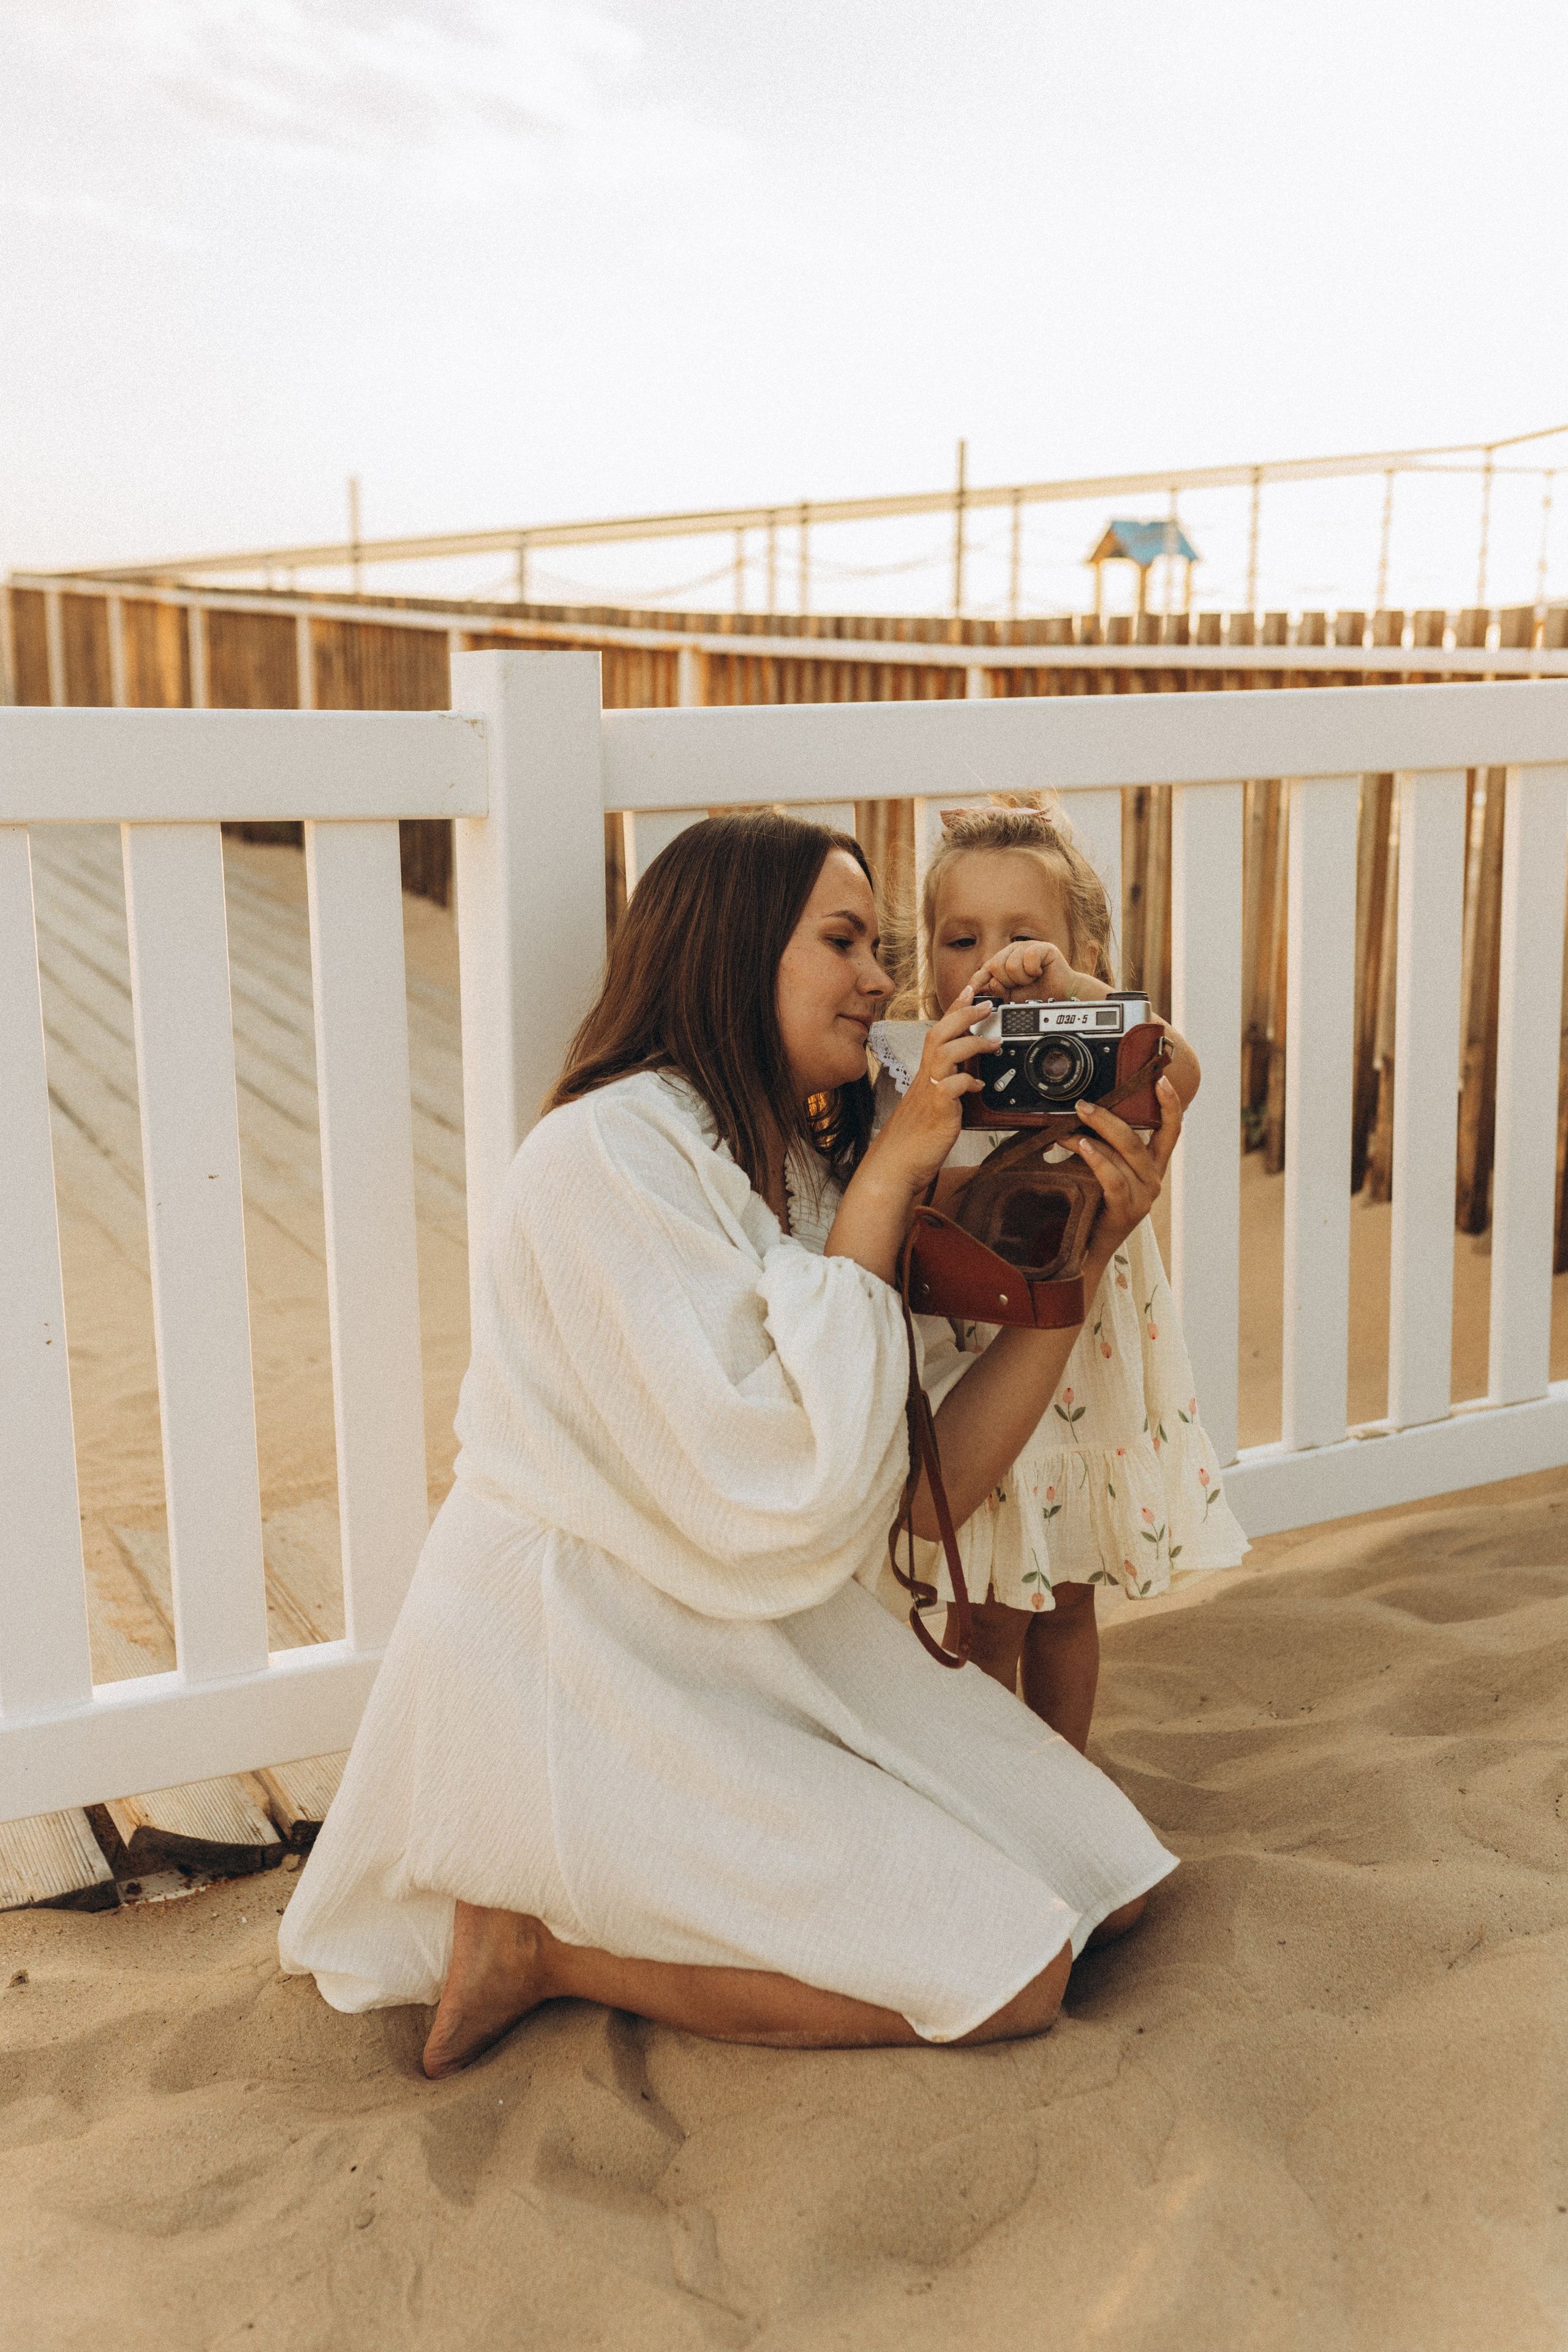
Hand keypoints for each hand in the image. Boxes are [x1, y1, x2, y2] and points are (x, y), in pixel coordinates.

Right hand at [863, 985, 992, 1198]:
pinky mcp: (936, 1111)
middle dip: (964, 1013)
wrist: (893, 1168)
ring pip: (945, 1053)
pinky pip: (952, 1087)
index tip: (970, 990)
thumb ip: (950, 1089)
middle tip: (987, 1002)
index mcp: (925, 1075)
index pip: (939, 1032)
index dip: (955, 1009)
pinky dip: (969, 1082)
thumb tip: (970, 1081)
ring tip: (994, 1041)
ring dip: (972, 1042)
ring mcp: (929, 1094)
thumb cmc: (913, 1142)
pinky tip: (979, 1087)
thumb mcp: (933, 1107)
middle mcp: (925, 1079)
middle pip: (940, 1033)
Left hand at [967, 939, 1102, 1005]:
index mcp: (1004, 962)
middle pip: (995, 966)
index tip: (969, 992)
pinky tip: (1039, 973)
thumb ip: (997, 992)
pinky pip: (1028, 957)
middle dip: (1006, 983)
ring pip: (1010, 965)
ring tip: (1031, 980)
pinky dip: (1033, 971)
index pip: (985, 969)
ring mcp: (1027, 947)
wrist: (1062, 996)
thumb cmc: (1038, 995)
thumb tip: (983, 989)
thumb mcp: (1012, 997)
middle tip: (1019, 986)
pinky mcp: (1043, 947)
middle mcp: (1014, 952)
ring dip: (1022, 979)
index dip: (977, 980)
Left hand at [1066, 1075, 1182, 1266]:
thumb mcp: (1104, 1170)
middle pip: (1138, 1138)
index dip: (1170, 1104)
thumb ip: (1103, 1145)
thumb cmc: (1093, 1205)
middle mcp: (1154, 1180)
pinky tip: (1079, 1146)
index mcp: (1153, 1166)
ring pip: (1123, 1154)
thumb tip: (1080, 1111)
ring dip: (1092, 1135)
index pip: (1171, 1130)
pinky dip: (1095, 1158)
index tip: (1161, 1078)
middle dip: (1109, 1116)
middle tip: (1083, 1104)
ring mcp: (1143, 1196)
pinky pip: (1113, 1177)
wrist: (1087, 1251)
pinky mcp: (1127, 1210)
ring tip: (1067, 1127)